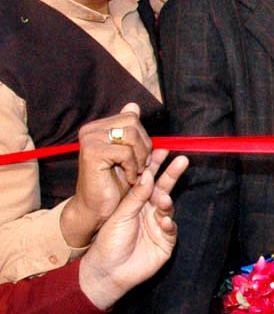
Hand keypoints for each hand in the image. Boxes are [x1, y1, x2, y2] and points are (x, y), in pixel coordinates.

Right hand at [60, 102, 151, 247]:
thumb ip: (132, 131)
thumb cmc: (114, 182)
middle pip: (133, 123)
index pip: (132, 117)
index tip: (141, 156)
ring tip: (135, 172)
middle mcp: (90, 130)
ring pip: (131, 136)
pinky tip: (128, 178)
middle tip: (139, 166)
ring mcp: (89, 140)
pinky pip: (125, 153)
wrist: (97, 208)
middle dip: (143, 147)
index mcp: (99, 126)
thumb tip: (133, 105)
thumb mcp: (129, 153)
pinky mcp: (92, 153)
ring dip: (140, 158)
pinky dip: (133, 168)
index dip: (143, 138)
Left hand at [78, 151, 187, 309]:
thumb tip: (148, 175)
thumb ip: (135, 196)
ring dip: (167, 201)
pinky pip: (171, 229)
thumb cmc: (108, 242)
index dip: (156, 166)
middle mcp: (150, 211)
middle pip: (164, 189)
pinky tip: (164, 222)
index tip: (162, 151)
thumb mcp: (120, 215)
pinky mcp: (166, 242)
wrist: (107, 271)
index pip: (149, 180)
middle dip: (172, 175)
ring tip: (162, 199)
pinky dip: (169, 224)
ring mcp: (159, 226)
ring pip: (168, 207)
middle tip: (182, 160)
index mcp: (137, 202)